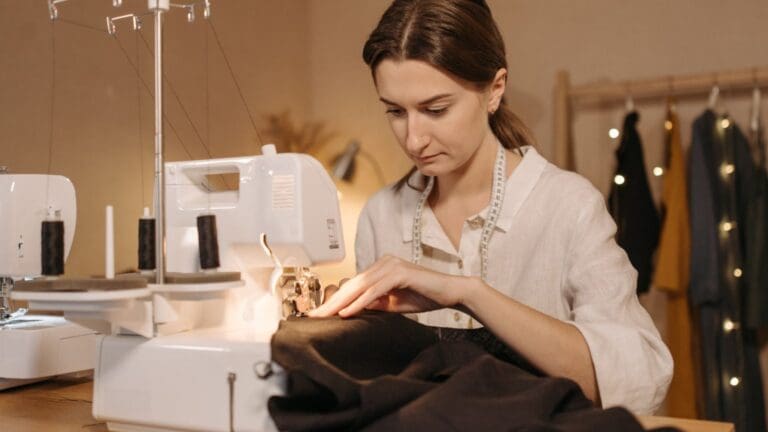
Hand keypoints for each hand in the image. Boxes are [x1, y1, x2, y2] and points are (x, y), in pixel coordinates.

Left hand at [308, 255, 464, 317]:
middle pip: (351, 285)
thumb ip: (374, 303)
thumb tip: (353, 310)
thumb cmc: (424, 296)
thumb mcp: (393, 303)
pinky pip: (375, 290)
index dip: (334, 301)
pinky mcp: (399, 273)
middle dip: (331, 302)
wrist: (450, 293)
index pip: (353, 286)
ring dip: (341, 303)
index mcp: (381, 268)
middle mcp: (383, 262)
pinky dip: (360, 302)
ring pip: (360, 287)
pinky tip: (347, 312)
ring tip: (325, 316)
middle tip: (313, 316)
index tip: (319, 315)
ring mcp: (391, 266)